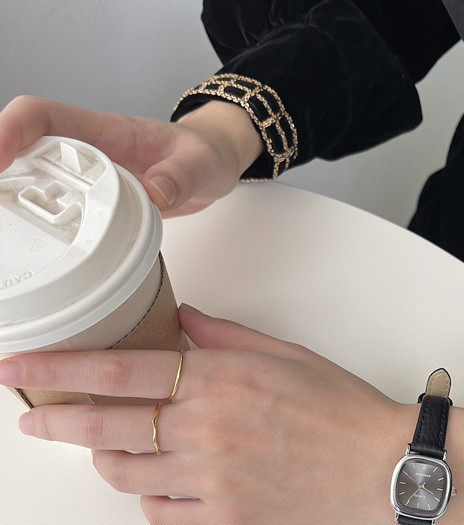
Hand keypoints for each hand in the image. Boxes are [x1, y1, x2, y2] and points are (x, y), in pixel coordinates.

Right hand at [0, 96, 262, 216]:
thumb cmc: (206, 155)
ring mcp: (90, 175)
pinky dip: (42, 217)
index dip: (12, 130)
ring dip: (14, 195)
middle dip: (1, 166)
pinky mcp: (97, 198)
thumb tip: (155, 192)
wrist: (214, 164)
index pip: (44, 116)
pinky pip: (60, 202)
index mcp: (107, 131)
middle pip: (25, 146)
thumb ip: (181, 176)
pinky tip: (36, 240)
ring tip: (9, 227)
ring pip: (35, 175)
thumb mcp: (202, 165)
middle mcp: (89, 150)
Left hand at [0, 306, 463, 524]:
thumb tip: (180, 323)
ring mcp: (214, 478)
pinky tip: (162, 486)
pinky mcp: (226, 520)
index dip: (59, 368)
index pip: (119, 369)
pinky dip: (150, 499)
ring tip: (111, 452)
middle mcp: (207, 427)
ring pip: (125, 474)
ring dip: (105, 461)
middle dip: (55, 421)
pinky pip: (160, 514)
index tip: (19, 368)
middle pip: (104, 426)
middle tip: (33, 420)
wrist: (383, 465)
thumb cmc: (341, 407)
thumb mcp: (285, 354)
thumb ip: (224, 336)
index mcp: (220, 378)